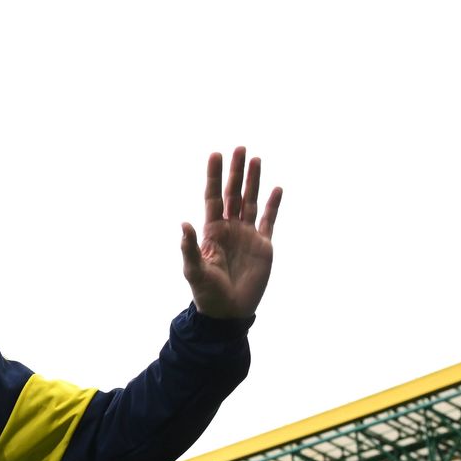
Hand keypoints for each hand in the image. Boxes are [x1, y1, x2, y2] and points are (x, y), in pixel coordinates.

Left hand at [181, 147, 281, 318]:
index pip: (213, 197)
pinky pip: (269, 220)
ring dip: (253, 181)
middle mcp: (229, 229)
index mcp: (212, 231)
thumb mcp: (194, 271)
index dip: (213, 176)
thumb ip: (190, 248)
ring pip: (251, 202)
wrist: (228, 312)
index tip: (215, 155)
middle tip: (238, 148)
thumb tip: (184, 224)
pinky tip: (276, 188)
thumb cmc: (207, 293)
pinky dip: (273, 205)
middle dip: (235, 171)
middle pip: (233, 193)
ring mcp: (247, 235)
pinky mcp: (263, 246)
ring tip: (255, 159)